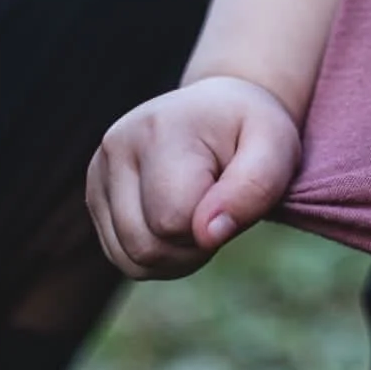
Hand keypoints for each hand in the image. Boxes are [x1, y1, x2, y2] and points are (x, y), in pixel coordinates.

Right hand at [86, 76, 301, 280]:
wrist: (219, 110)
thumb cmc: (251, 131)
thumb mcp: (275, 146)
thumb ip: (254, 187)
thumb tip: (207, 234)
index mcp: (160, 129)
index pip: (174, 219)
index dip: (213, 225)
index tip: (232, 193)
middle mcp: (116, 146)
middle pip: (147, 246)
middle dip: (194, 246)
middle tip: (220, 209)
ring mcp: (98, 170)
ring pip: (131, 259)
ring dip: (177, 255)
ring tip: (201, 215)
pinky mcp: (95, 194)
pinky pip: (123, 258)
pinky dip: (158, 257)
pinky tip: (179, 224)